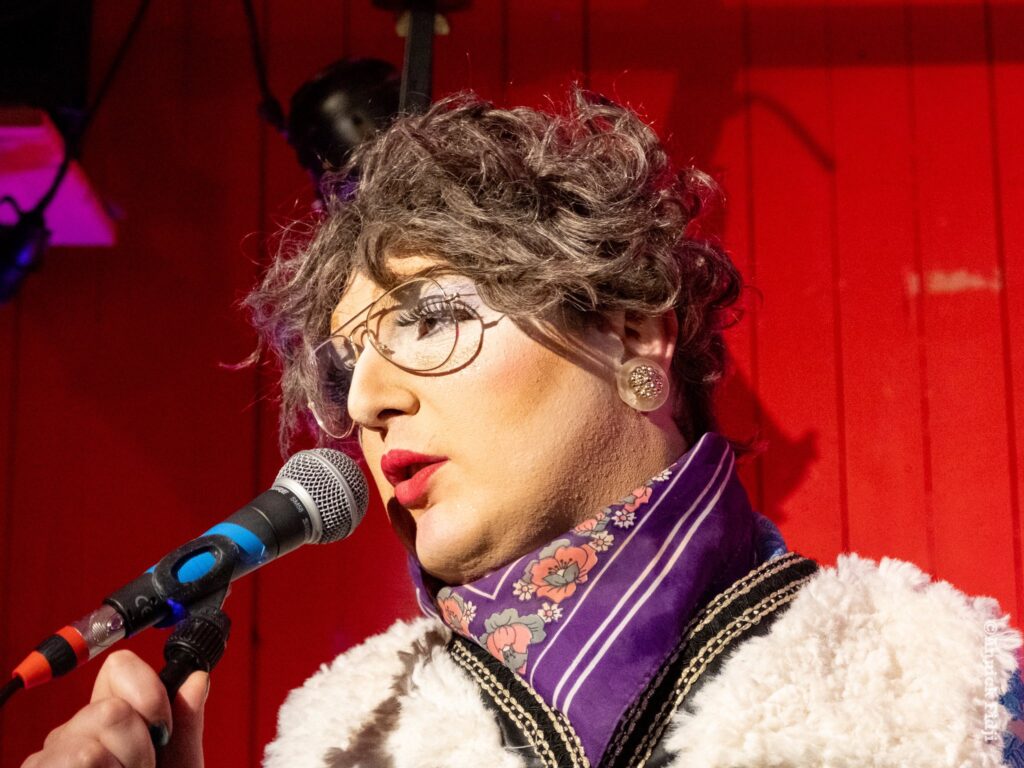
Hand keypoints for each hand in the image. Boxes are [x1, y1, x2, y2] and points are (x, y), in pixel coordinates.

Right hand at [21, 650, 208, 767]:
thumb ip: (187, 725)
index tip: (163, 728)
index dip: (149, 689)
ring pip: (94, 734)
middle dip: (142, 744)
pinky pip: (81, 759)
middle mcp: (71, 736)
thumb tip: (196, 676)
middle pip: (112, 705)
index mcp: (107, 724)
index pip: (119, 667)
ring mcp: (49, 761)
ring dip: (127, 765)